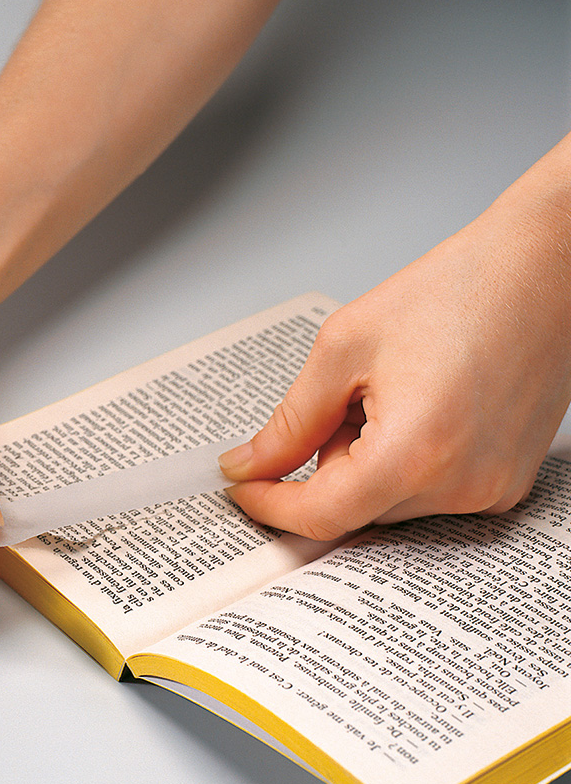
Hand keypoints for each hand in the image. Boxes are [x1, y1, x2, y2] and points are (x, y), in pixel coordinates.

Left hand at [220, 166, 570, 539]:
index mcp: (415, 454)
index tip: (243, 485)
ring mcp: (490, 490)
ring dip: (368, 460)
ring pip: (387, 502)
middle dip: (329, 461)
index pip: (320, 515)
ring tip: (396, 391)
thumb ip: (290, 422)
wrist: (544, 269)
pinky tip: (422, 407)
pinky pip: (427, 492)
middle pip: (353, 508)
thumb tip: (250, 464)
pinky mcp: (505, 484)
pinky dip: (404, 461)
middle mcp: (461, 486)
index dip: (270, 503)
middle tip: (347, 396)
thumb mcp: (344, 349)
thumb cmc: (458, 291)